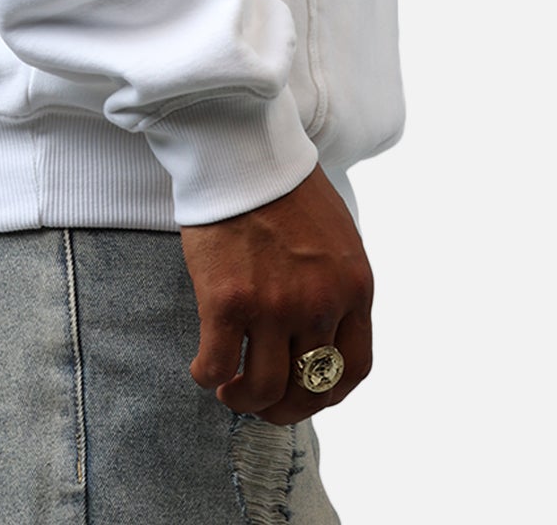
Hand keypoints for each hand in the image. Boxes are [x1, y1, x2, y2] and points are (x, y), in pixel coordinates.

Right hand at [179, 160, 373, 424]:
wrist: (242, 149)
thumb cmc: (284, 187)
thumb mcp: (336, 238)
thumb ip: (335, 285)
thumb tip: (321, 333)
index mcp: (353, 287)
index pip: (354, 369)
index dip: (328, 393)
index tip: (304, 392)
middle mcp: (320, 303)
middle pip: (309, 388)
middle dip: (284, 407)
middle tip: (261, 402)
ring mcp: (273, 306)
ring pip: (262, 389)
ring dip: (243, 400)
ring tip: (228, 388)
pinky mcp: (226, 300)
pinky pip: (216, 365)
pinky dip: (207, 376)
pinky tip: (202, 367)